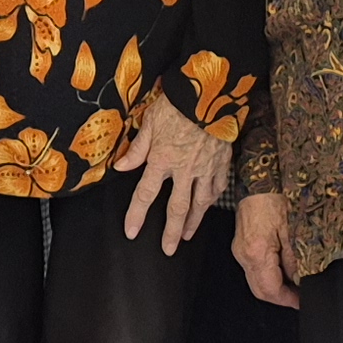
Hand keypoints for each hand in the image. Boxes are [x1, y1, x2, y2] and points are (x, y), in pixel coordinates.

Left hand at [112, 88, 231, 250]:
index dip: (137, 215)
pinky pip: (218, 187)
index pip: (146, 194)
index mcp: (162, 159)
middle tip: (169, 250)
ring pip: (200, 203)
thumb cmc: (177, 104)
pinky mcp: (222, 162)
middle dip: (171, 232)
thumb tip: (120, 166)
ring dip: (193, 222)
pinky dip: (212, 200)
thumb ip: (136, 148)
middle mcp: (184, 169)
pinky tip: (208, 207)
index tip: (131, 232)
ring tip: (188, 236)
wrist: (210, 92)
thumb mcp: (150, 122)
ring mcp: (206, 168)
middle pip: (177, 208)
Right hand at [234, 189, 299, 308]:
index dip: (287, 300)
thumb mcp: (292, 232)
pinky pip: (253, 271)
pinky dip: (267, 277)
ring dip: (273, 289)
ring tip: (293, 287)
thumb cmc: (275, 202)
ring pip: (256, 283)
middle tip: (298, 299)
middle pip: (260, 291)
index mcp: (258, 253)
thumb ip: (294, 260)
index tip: (301, 303)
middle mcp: (244, 256)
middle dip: (279, 299)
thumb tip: (299, 281)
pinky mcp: (241, 248)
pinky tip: (281, 272)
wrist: (258, 184)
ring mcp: (240, 252)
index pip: (271, 289)